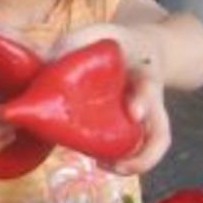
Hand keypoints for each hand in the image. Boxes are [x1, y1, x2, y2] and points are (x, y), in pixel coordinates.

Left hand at [53, 24, 170, 174]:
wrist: (138, 47)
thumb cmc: (113, 43)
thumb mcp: (96, 34)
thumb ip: (73, 43)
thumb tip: (42, 60)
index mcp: (143, 71)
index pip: (148, 86)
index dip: (142, 101)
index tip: (134, 114)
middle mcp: (151, 98)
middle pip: (161, 128)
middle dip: (145, 151)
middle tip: (119, 164)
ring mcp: (147, 115)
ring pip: (154, 145)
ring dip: (135, 162)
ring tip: (105, 167)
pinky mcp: (134, 126)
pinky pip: (139, 148)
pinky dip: (125, 160)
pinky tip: (101, 162)